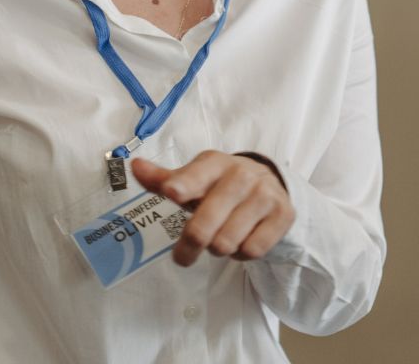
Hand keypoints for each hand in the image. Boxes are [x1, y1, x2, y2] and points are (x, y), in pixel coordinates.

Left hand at [132, 151, 293, 266]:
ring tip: (219, 238)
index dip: (184, 185)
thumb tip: (135, 166)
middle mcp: (241, 175)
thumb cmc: (220, 185)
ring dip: (218, 248)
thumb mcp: (194, 178)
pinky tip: (241, 240)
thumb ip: (163, 179)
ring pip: (227, 242)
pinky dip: (241, 253)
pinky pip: (252, 250)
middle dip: (190, 245)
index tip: (172, 192)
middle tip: (183, 256)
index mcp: (214, 163)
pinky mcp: (283, 214)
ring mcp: (265, 194)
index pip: (197, 176)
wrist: (269, 183)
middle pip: (206, 224)